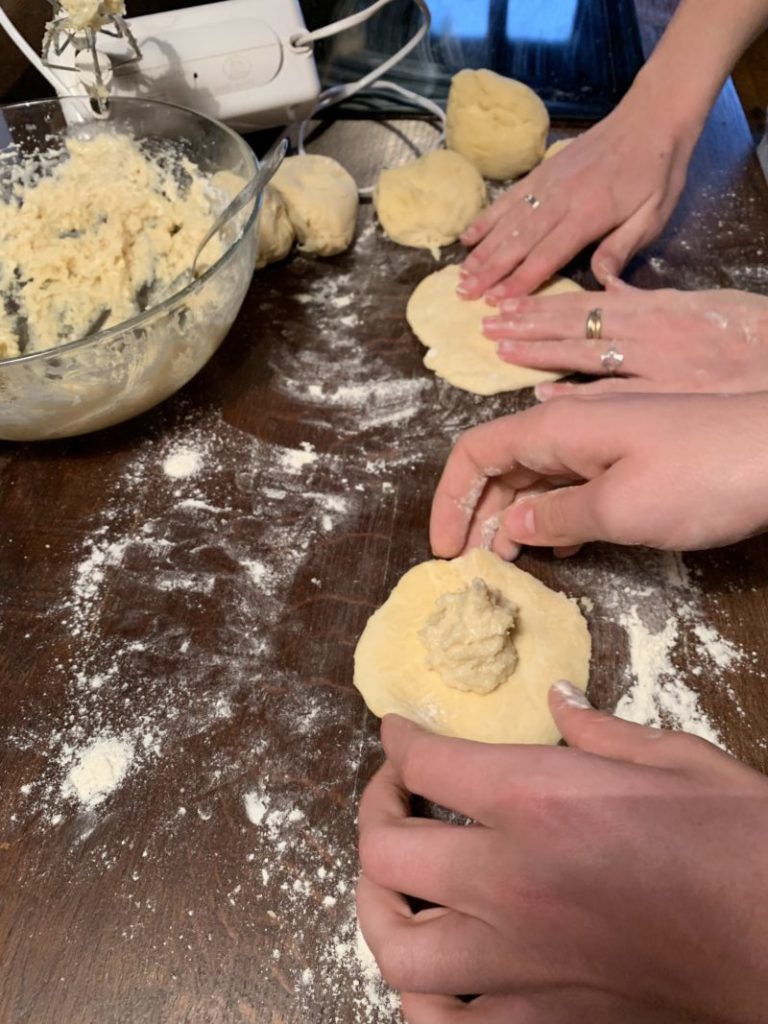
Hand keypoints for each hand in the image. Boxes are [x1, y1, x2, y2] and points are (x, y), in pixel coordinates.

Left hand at [357, 685, 767, 1022]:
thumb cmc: (742, 839)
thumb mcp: (674, 758)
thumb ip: (598, 728)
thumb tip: (558, 698)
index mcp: (538, 799)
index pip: (427, 761)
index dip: (401, 740)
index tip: (399, 734)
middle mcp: (511, 880)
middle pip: (387, 852)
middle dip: (375, 812)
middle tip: (394, 795)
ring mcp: (521, 961)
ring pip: (398, 949)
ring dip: (380, 910)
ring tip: (394, 884)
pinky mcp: (546, 1020)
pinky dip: (425, 1002)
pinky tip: (435, 976)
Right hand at [429, 392, 767, 557]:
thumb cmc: (699, 477)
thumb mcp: (618, 508)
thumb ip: (555, 517)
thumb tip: (512, 525)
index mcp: (554, 429)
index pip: (474, 453)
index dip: (450, 501)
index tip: (445, 552)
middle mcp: (570, 429)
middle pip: (500, 467)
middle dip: (476, 516)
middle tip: (468, 570)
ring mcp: (603, 444)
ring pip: (535, 479)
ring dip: (512, 520)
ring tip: (502, 565)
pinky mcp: (630, 462)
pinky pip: (572, 487)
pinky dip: (551, 518)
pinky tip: (554, 551)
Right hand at [456, 82, 697, 301]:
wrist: (653, 116)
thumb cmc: (658, 172)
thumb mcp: (654, 215)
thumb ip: (622, 248)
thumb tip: (601, 282)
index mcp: (590, 213)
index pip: (548, 254)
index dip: (521, 280)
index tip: (497, 301)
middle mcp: (562, 198)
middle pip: (519, 240)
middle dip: (490, 270)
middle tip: (464, 294)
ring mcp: (548, 183)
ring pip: (508, 221)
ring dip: (482, 250)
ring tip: (461, 274)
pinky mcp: (543, 171)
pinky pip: (509, 198)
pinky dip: (486, 218)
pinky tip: (468, 236)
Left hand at [481, 278, 767, 396]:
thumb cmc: (754, 333)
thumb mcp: (703, 301)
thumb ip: (651, 297)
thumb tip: (610, 281)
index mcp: (657, 308)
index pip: (586, 303)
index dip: (542, 304)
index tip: (506, 305)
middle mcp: (651, 334)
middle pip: (577, 327)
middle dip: (528, 326)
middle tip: (486, 326)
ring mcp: (659, 368)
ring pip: (588, 355)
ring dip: (541, 353)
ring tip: (501, 350)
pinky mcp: (672, 400)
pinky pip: (617, 397)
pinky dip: (579, 396)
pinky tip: (543, 395)